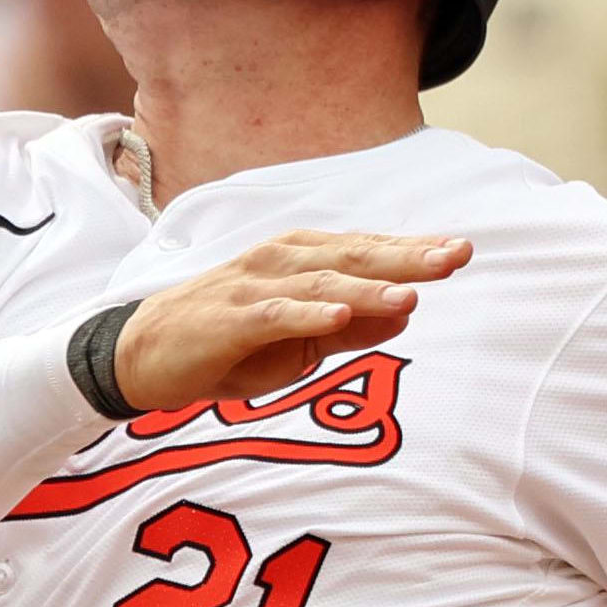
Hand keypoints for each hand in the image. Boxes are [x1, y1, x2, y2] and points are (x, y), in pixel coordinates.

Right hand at [109, 233, 467, 413]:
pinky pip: (274, 313)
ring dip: (367, 286)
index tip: (461, 251)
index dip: (413, 250)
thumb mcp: (297, 343)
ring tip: (411, 292)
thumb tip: (403, 314)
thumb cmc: (225, 345)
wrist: (145, 357)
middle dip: (406, 256)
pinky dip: (308, 312)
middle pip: (352, 255)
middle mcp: (280, 262)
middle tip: (456, 256)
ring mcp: (252, 287)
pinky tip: (342, 314)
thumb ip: (348, 328)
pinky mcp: (228, 319)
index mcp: (300, 260)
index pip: (365, 250)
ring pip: (319, 282)